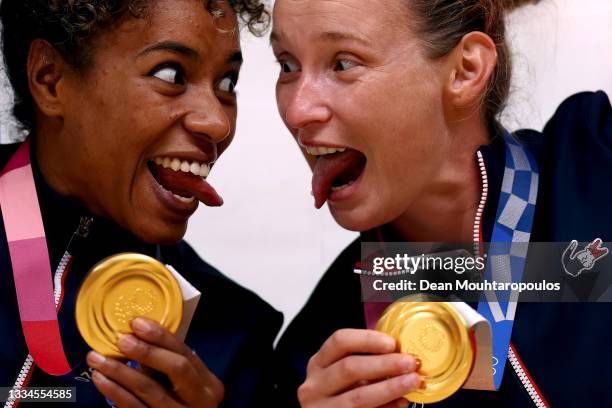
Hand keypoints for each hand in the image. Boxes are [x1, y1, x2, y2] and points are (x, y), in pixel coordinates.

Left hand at [86, 317, 223, 407]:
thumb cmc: (183, 402)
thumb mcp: (186, 384)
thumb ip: (167, 367)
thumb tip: (136, 340)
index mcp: (208, 384)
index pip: (186, 353)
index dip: (162, 337)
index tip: (138, 323)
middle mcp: (199, 399)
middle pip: (176, 369)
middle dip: (147, 351)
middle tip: (121, 340)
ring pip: (150, 390)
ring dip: (120, 372)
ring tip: (98, 358)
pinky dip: (115, 393)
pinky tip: (102, 380)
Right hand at [298, 329, 420, 407]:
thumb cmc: (341, 397)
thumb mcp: (343, 377)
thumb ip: (365, 364)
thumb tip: (402, 354)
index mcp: (318, 364)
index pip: (339, 341)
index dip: (367, 339)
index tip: (392, 343)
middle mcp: (314, 385)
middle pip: (349, 367)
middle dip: (384, 364)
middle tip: (410, 363)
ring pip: (358, 396)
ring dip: (390, 387)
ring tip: (413, 382)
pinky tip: (401, 403)